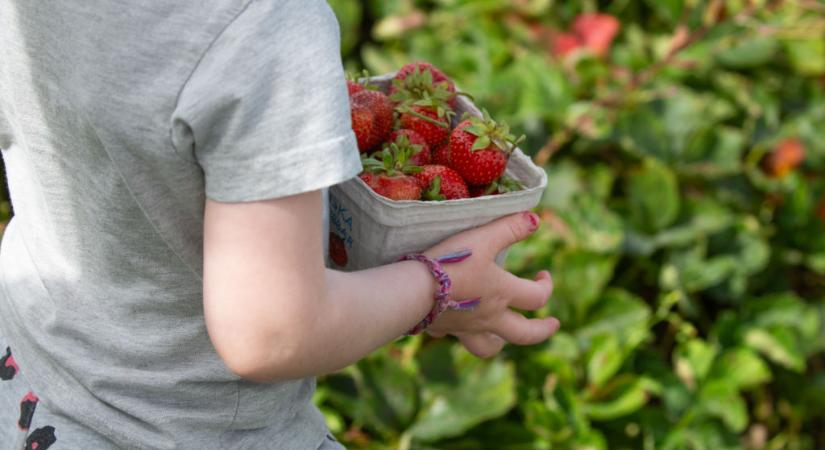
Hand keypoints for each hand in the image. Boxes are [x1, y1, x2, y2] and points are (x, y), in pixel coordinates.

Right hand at [422, 211, 559, 357]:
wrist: (412, 291)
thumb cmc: (451, 262)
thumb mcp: (483, 238)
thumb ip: (510, 228)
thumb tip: (535, 219)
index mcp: (502, 294)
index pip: (537, 298)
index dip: (547, 286)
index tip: (544, 274)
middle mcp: (489, 317)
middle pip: (524, 335)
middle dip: (542, 331)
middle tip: (552, 324)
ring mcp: (465, 327)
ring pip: (489, 346)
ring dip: (501, 341)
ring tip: (502, 335)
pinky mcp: (442, 329)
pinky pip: (456, 337)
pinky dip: (461, 332)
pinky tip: (457, 321)